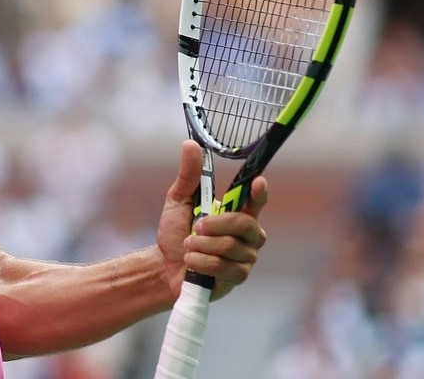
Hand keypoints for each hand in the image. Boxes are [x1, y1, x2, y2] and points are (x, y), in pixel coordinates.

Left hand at [157, 141, 268, 301]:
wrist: (164, 265)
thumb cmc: (176, 231)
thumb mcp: (178, 200)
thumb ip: (188, 176)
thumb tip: (190, 144)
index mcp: (237, 214)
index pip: (255, 201)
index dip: (259, 192)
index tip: (258, 181)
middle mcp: (248, 235)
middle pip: (244, 224)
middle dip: (215, 224)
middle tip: (195, 227)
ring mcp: (245, 257)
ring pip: (230, 247)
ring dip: (201, 245)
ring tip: (188, 246)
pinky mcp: (237, 278)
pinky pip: (224, 267)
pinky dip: (202, 262)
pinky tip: (191, 262)